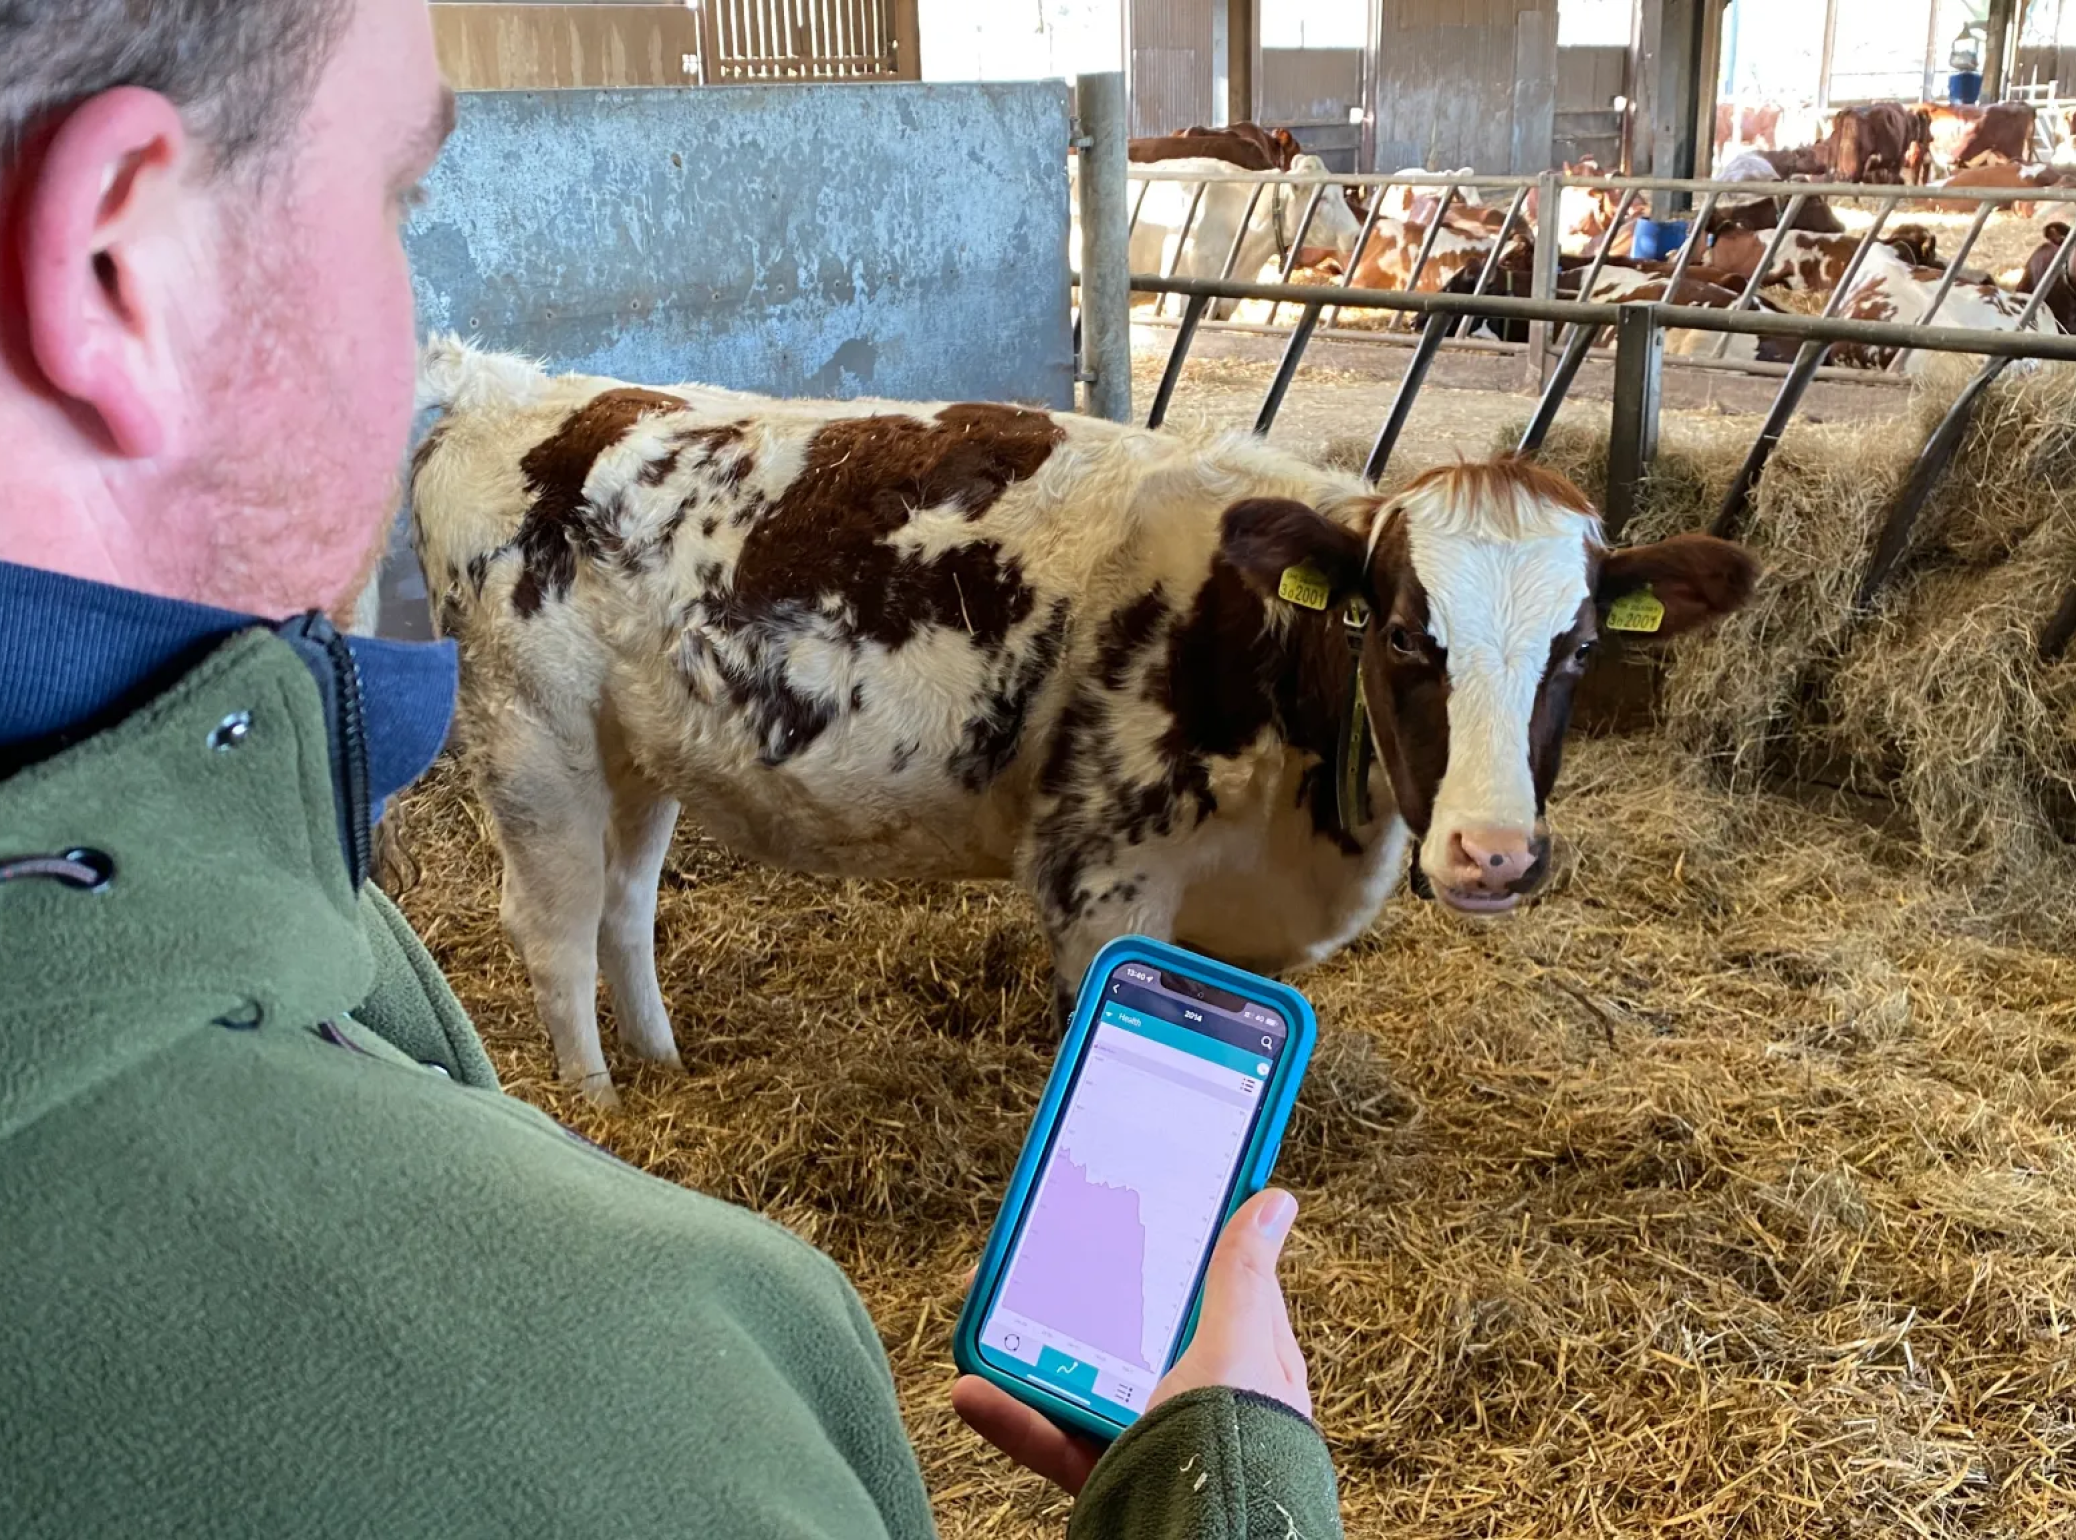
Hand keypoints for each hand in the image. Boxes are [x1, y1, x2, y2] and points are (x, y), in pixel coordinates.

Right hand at [952, 1188, 1310, 1494]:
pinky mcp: (1107, 1472)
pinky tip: (972, 1391)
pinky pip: (1050, 1438)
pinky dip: (1011, 1417)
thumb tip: (1273, 1201)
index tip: (1120, 1206)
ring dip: (1024, 1348)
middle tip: (1028, 1255)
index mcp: (1242, 1358)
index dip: (1164, 1244)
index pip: (1203, 1283)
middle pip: (1126, 1326)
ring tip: (981, 1315)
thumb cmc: (1241, 1448)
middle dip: (1071, 1290)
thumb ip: (1239, 1281)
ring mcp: (1149, 1432)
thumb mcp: (1237, 1349)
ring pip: (1076, 1376)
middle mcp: (1195, 1393)